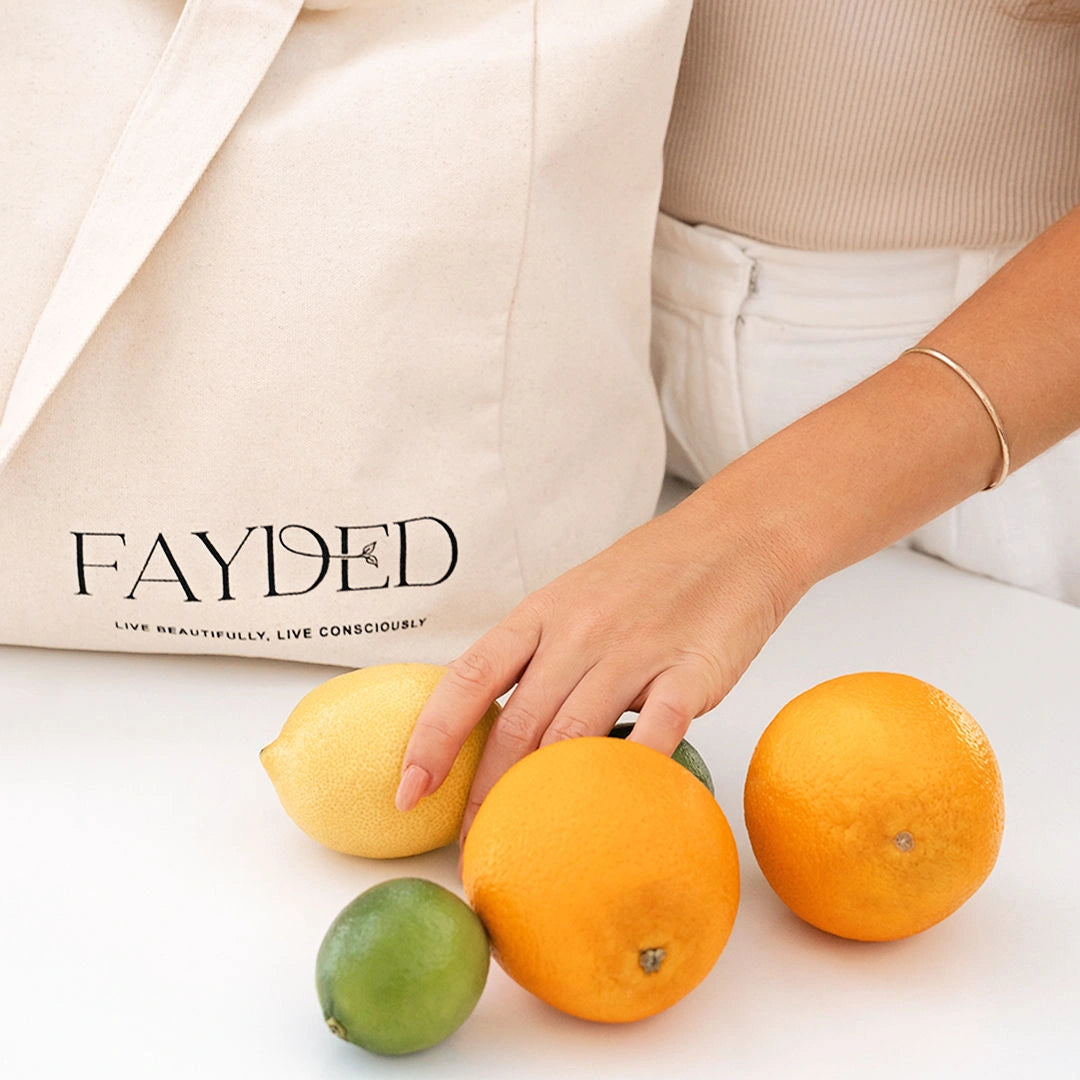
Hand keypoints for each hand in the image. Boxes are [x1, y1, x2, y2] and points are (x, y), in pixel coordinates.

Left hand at [394, 481, 810, 850]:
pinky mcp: (690, 671)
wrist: (734, 537)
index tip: (408, 788)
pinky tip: (614, 808)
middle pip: (516, 723)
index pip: (469, 678)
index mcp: (540, 615)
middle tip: (471, 846)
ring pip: (572, 735)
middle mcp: (577, 632)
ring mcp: (633, 651)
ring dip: (543, 798)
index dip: (432, 737)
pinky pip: (655, 730)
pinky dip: (630, 772)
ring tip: (526, 847)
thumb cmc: (647, 576)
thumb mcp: (574, 600)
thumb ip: (536, 657)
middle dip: (485, 793)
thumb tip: (492, 725)